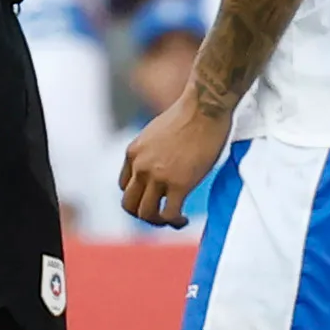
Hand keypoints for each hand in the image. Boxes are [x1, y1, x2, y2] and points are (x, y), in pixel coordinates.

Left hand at [119, 97, 227, 227]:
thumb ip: (154, 150)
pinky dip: (175, 222)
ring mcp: (158, 176)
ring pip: (145, 214)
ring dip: (158, 222)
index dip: (140, 195)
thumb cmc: (189, 114)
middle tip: (162, 214)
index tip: (156, 196)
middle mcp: (141, 166)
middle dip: (144, 214)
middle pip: (129, 204)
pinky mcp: (178, 184)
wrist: (205, 107)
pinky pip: (169, 215)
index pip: (125, 185)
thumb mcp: (158, 131)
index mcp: (133, 152)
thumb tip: (165, 162)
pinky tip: (184, 220)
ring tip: (174, 220)